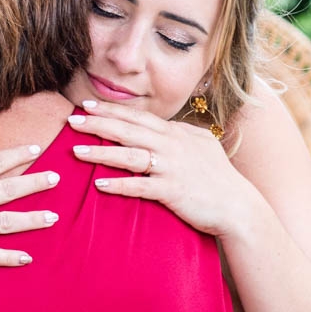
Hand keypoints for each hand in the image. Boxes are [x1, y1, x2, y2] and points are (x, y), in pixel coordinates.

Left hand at [67, 101, 248, 235]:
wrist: (238, 206)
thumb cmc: (218, 178)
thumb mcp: (200, 145)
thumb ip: (179, 134)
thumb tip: (161, 127)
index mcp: (176, 133)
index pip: (138, 117)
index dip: (111, 110)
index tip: (87, 105)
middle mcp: (173, 145)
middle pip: (128, 130)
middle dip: (98, 123)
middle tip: (72, 119)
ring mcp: (172, 168)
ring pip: (130, 155)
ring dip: (101, 152)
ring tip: (77, 151)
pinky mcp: (173, 191)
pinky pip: (140, 186)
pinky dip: (119, 184)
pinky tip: (99, 184)